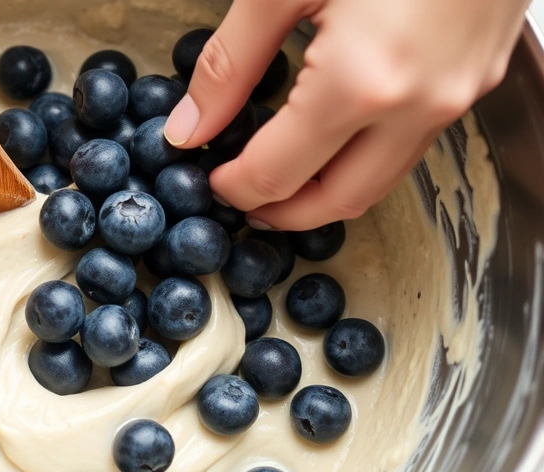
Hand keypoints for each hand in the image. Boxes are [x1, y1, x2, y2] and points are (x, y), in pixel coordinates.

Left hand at [164, 0, 528, 230]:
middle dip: (281, 212)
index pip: (277, 175)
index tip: (208, 177)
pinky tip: (333, 135)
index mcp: (362, 83)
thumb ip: (231, 62)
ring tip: (280, 174)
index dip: (233, 187)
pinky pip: (411, 145)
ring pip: (382, 180)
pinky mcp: (479, 78)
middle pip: (338, 201)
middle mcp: (419, 105)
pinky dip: (364, 157)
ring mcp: (458, 96)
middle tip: (240, 198)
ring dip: (326, 190)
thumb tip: (189, 126)